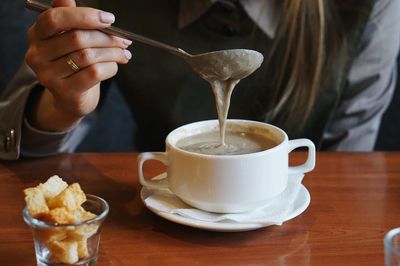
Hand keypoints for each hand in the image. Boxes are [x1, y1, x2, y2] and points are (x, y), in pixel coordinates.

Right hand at [25, 0, 131, 130]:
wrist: (71, 98)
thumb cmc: (73, 63)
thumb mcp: (68, 38)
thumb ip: (69, 18)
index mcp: (37, 34)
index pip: (56, 18)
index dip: (85, 16)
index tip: (109, 19)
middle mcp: (37, 54)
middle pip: (77, 38)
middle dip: (107, 37)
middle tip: (124, 40)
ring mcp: (48, 75)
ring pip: (88, 56)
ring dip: (112, 53)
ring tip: (124, 53)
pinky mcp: (64, 91)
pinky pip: (94, 73)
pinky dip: (110, 67)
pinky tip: (114, 66)